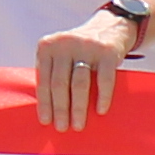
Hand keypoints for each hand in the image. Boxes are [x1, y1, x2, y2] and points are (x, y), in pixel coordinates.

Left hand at [33, 10, 144, 131]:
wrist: (110, 26)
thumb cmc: (79, 50)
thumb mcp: (60, 54)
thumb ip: (52, 74)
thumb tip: (48, 113)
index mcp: (47, 46)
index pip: (44, 79)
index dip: (44, 102)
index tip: (46, 122)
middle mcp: (65, 44)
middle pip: (60, 83)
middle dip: (60, 109)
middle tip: (62, 128)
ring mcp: (86, 47)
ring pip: (79, 83)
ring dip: (78, 108)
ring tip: (78, 125)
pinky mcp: (107, 51)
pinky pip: (104, 79)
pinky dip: (102, 97)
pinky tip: (100, 111)